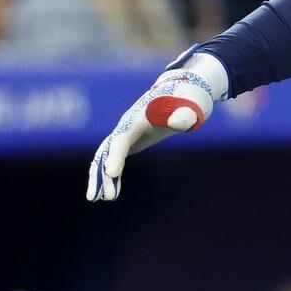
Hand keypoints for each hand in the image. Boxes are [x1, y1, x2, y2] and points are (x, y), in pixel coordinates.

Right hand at [86, 49, 225, 200]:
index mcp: (139, 117)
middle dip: (102, 173)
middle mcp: (127, 125)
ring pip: (105, 156)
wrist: (184, 90)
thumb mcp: (193, 103)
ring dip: (100, 177)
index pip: (122, 139)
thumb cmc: (190, 98)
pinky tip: (110, 195)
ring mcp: (126, 132)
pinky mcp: (130, 140)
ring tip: (97, 200)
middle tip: (103, 198)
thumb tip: (176, 124)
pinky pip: (115, 158)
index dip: (115, 156)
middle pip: (108, 150)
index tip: (111, 173)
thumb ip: (185, 114)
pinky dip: (111, 176)